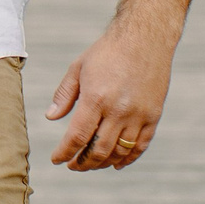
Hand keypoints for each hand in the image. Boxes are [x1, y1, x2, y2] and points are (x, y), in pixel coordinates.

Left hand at [44, 17, 174, 170]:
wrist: (145, 38)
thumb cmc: (107, 51)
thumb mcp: (78, 67)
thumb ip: (64, 94)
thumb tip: (51, 118)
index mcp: (96, 98)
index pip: (77, 137)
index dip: (65, 153)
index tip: (57, 160)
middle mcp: (118, 110)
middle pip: (98, 150)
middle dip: (82, 163)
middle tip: (73, 165)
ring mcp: (139, 115)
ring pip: (119, 152)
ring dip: (103, 163)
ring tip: (91, 164)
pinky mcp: (153, 116)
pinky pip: (140, 146)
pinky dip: (128, 159)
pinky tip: (116, 163)